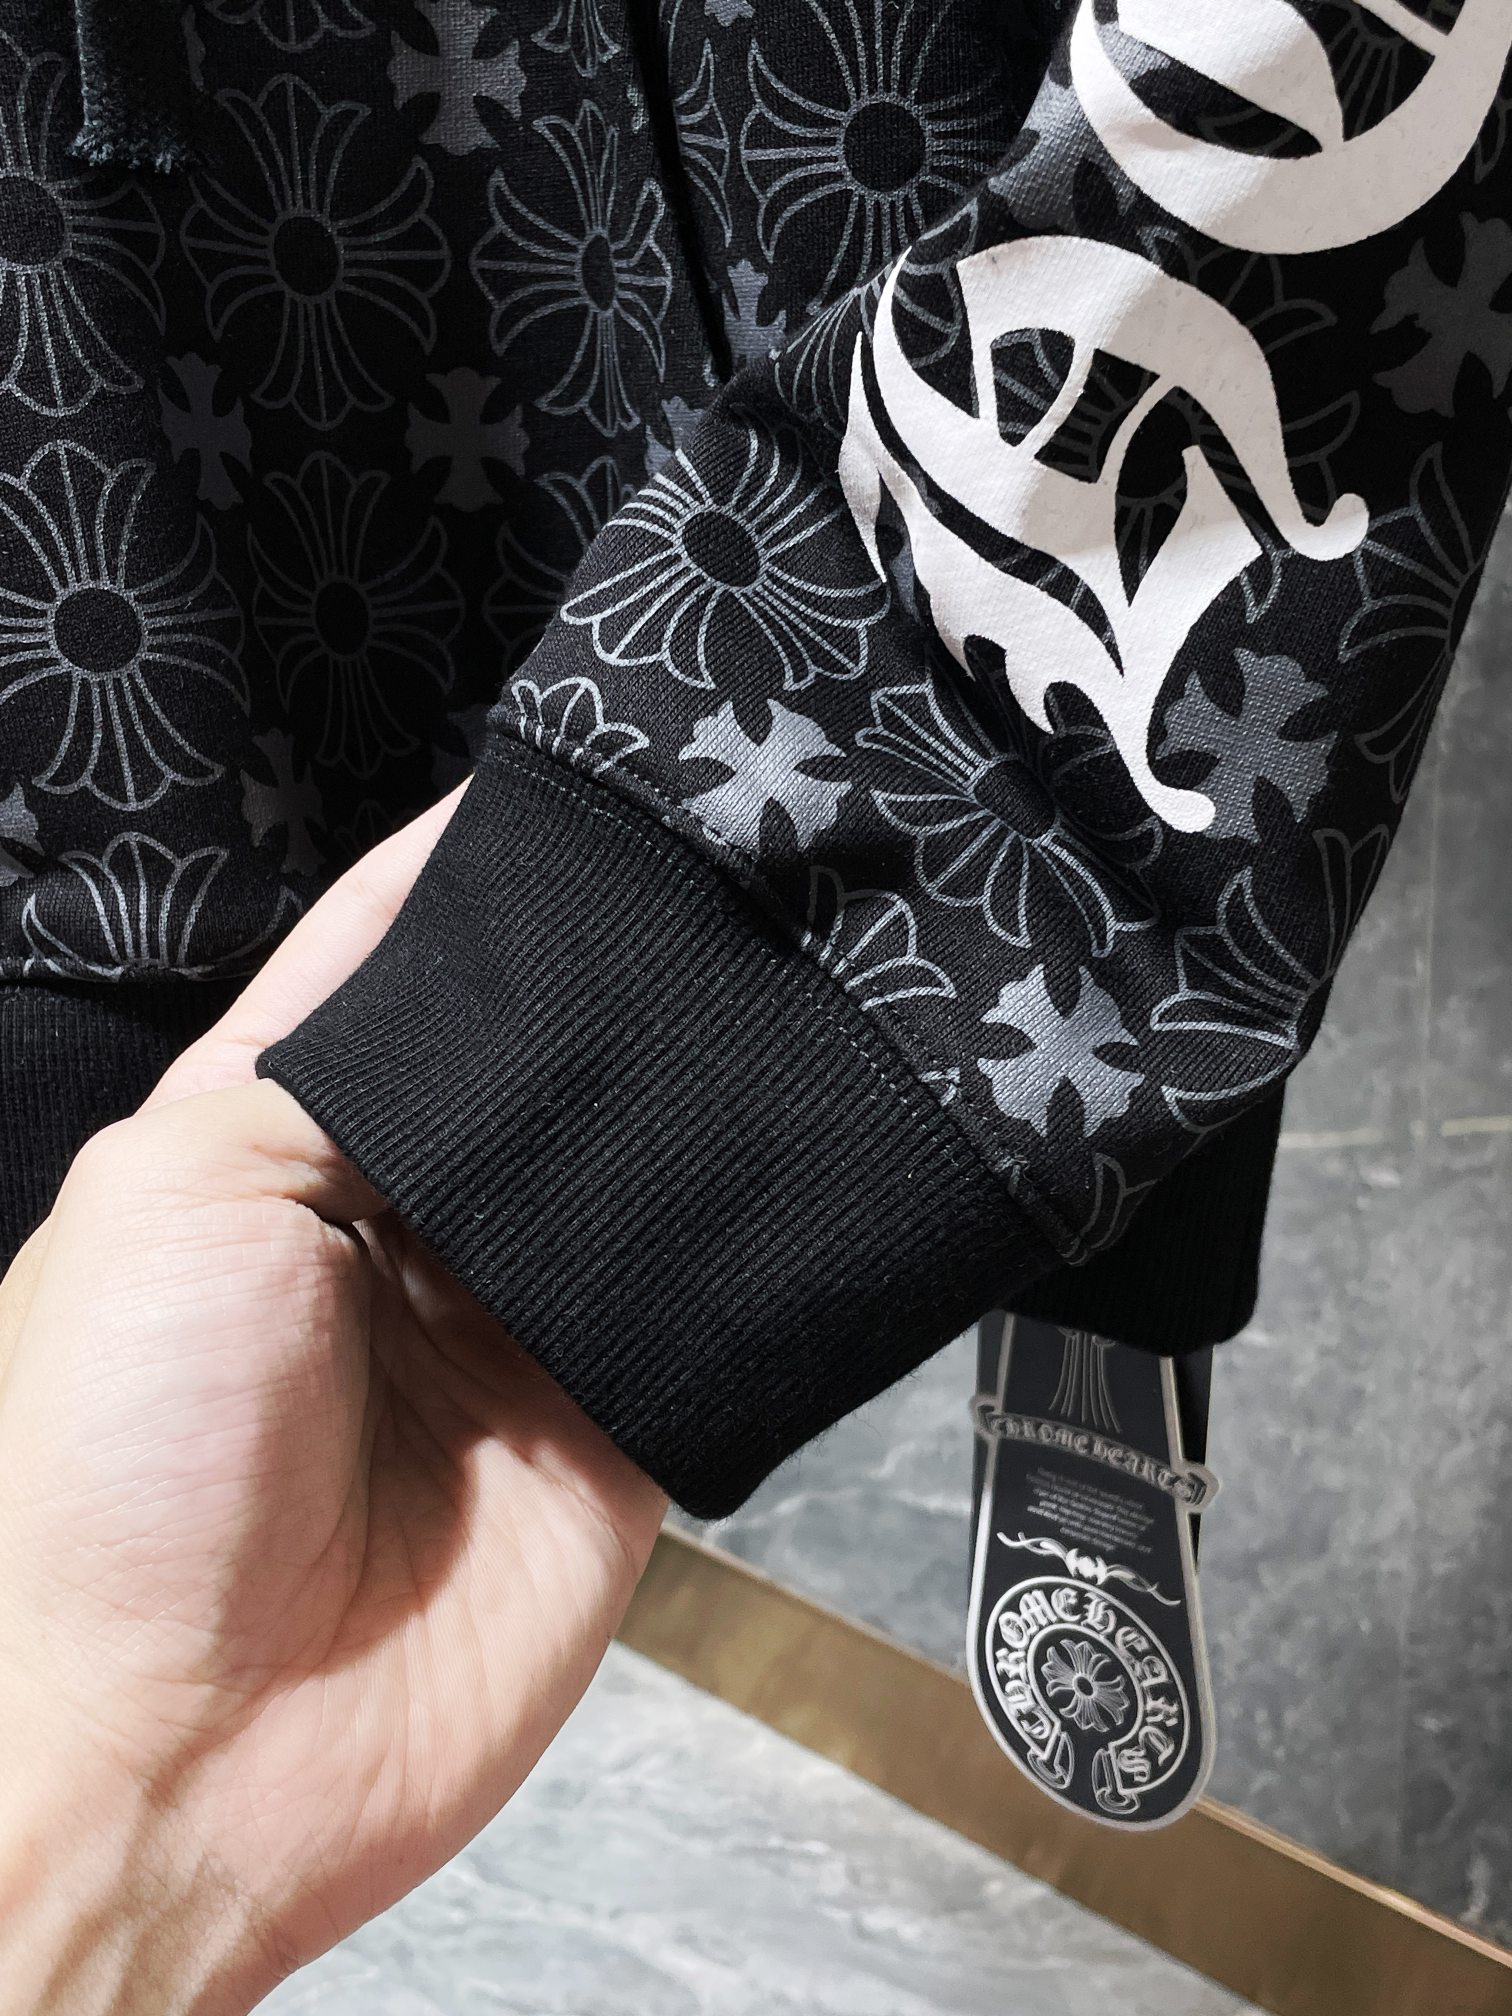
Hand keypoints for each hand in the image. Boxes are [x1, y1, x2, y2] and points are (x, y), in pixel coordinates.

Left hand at [0, 790, 667, 2015]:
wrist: (190, 1753)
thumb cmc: (123, 1459)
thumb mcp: (179, 1193)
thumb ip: (329, 1063)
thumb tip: (468, 955)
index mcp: (285, 1147)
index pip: (399, 973)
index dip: (477, 881)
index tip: (582, 785)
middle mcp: (410, 1222)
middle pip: (535, 1068)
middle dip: (610, 986)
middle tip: (727, 870)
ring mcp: (518, 1325)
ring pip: (632, 1175)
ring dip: (689, 1099)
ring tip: (787, 978)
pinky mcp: (615, 1426)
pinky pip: (702, 1313)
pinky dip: (747, 1246)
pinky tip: (806, 1146)